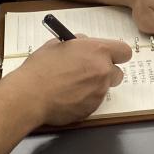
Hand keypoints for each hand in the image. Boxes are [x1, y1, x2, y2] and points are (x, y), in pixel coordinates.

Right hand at [7, 36, 131, 125]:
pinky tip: (67, 98)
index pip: (124, 52)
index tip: (107, 57)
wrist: (29, 95)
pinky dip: (84, 100)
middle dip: (105, 73)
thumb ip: (78, 44)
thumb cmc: (41, 67)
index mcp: (98, 51)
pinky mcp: (91, 109)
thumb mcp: (59, 45)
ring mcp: (99, 92)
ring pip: (103, 88)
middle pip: (117, 73)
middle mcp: (103, 71)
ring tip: (71, 87)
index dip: (116, 54)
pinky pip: (92, 102)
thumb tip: (84, 45)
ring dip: (93, 87)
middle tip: (88, 73)